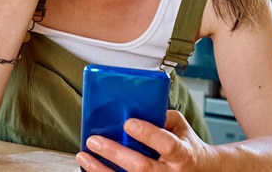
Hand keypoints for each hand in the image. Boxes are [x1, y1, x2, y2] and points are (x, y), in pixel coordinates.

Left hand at [76, 110, 219, 170]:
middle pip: (141, 167)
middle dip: (115, 153)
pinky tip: (90, 169)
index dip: (148, 134)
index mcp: (182, 154)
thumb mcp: (182, 128)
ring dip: (102, 170)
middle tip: (95, 141)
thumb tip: (138, 106)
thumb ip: (162, 117)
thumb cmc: (187, 147)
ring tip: (85, 156)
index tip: (128, 123)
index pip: (166, 144)